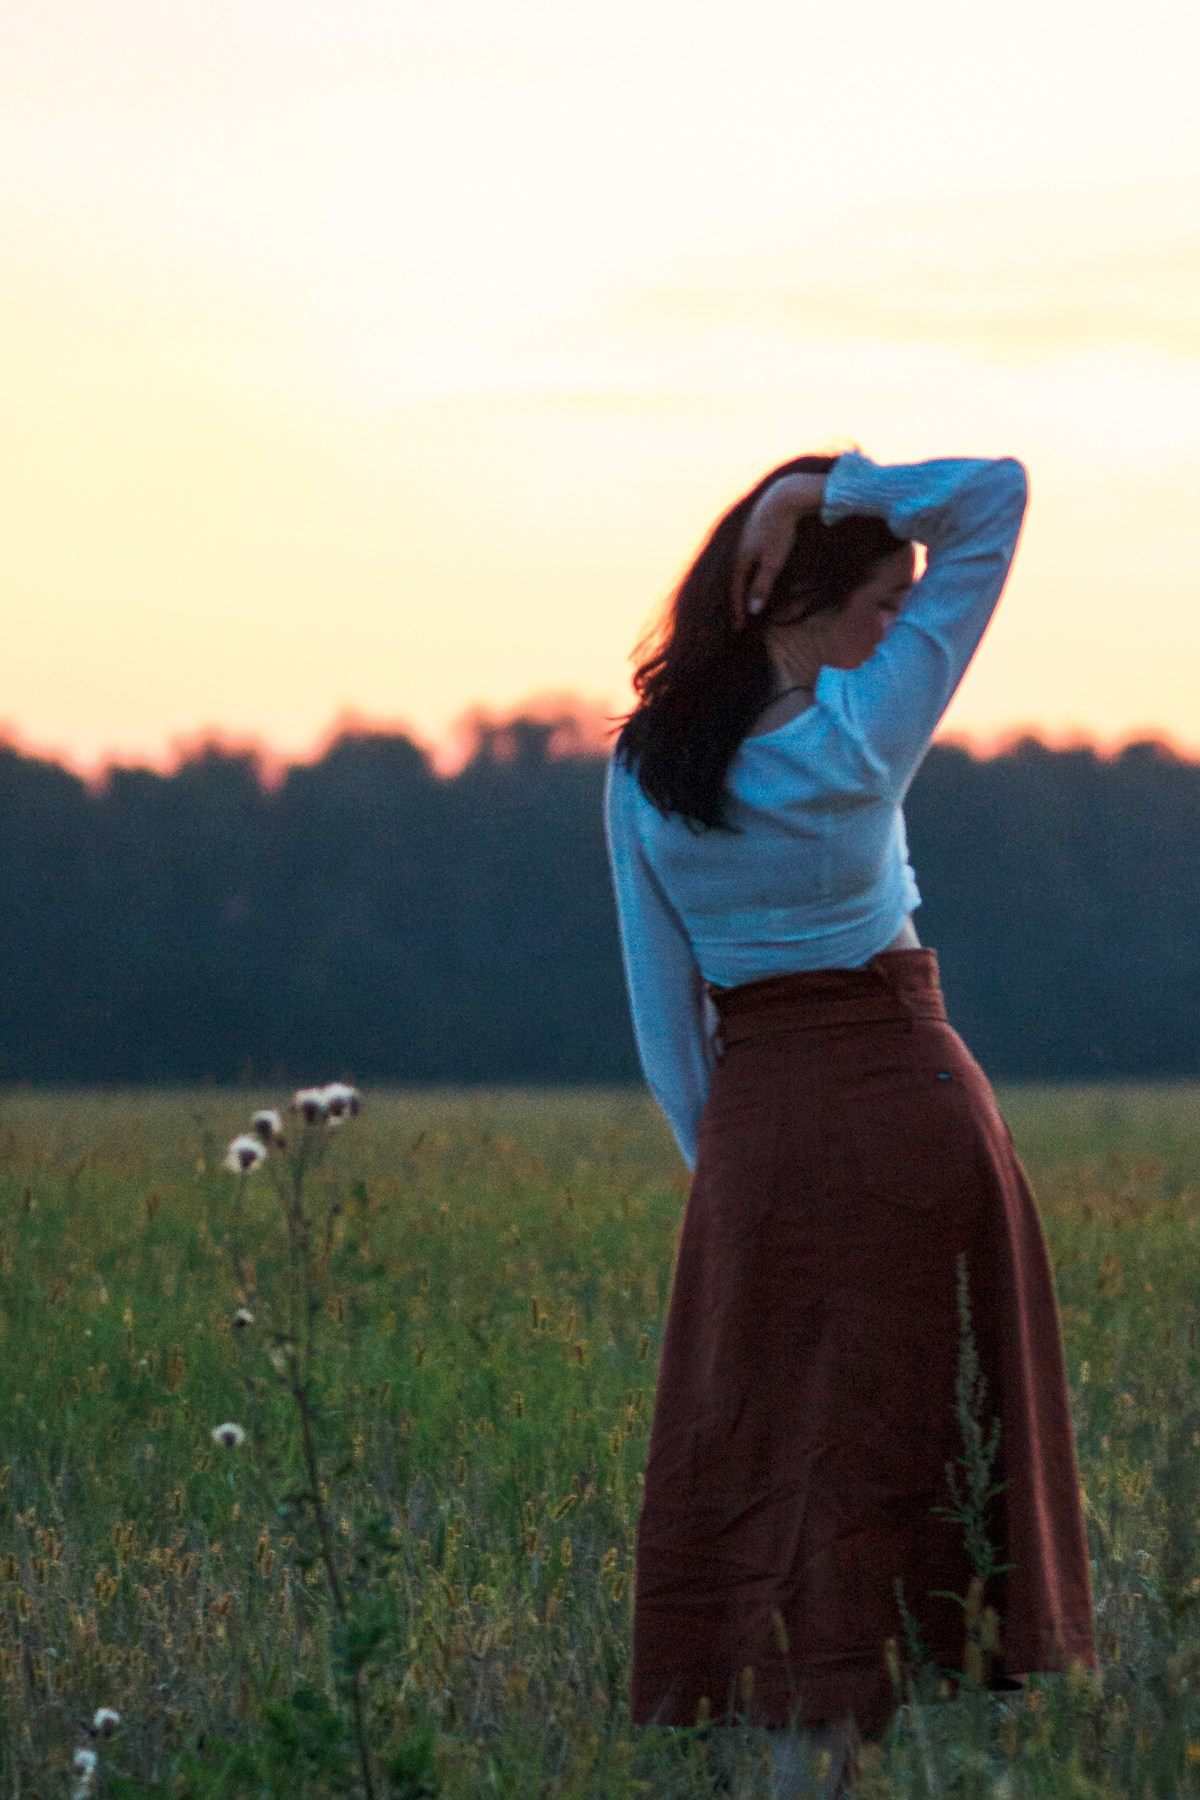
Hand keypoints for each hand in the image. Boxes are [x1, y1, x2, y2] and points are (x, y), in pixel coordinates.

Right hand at [731, 472, 827, 629]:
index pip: (736, 591)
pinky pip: (747, 557)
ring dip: (742, 585)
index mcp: (740, 558)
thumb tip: (752, 612)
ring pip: (741, 568)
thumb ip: (762, 586)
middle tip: (738, 617)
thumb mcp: (774, 562)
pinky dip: (748, 571)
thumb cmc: (781, 531)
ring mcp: (744, 538)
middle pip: (735, 580)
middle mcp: (738, 549)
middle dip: (736, 600)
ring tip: (743, 597)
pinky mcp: (753, 530)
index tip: (739, 628)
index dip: (738, 610)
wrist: (785, 497)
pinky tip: (754, 571)